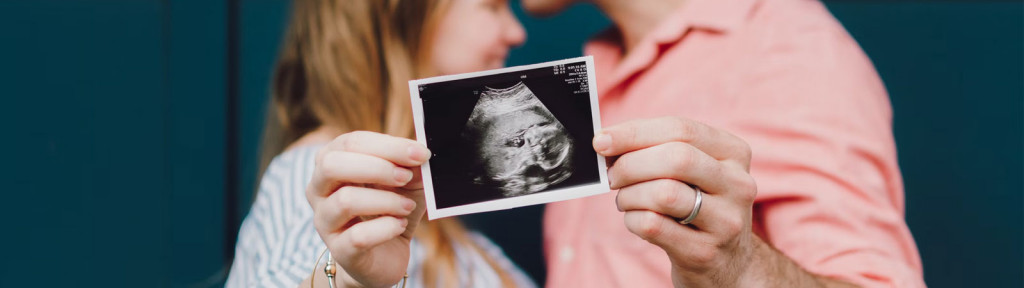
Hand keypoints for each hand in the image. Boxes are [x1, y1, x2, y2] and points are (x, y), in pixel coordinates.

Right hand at [306, 131, 430, 287]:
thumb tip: (420, 152)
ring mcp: (324, 221)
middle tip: (406, 177)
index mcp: (331, 162)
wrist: (385, 257)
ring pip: (345, 201)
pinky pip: (358, 236)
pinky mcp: (339, 250)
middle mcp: (318, 190)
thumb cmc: (391, 210)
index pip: (350, 143)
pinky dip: (386, 228)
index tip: (420, 153)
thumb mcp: (406, 182)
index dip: (388, 145)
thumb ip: (411, 165)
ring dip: (386, 200)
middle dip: (377, 168)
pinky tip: (400, 226)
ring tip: (407, 207)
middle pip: (332, 165)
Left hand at [596, 117, 758, 286]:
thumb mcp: (694, 172)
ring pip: (664, 193)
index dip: (634, 132)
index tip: (601, 140)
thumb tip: (607, 141)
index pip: (681, 129)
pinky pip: (654, 226)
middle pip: (676, 158)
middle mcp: (738, 184)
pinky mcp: (705, 252)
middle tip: (612, 176)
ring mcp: (726, 221)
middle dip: (631, 165)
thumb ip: (658, 149)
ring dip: (629, 195)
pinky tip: (635, 220)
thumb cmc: (698, 205)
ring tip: (625, 200)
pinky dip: (632, 220)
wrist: (728, 263)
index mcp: (734, 153)